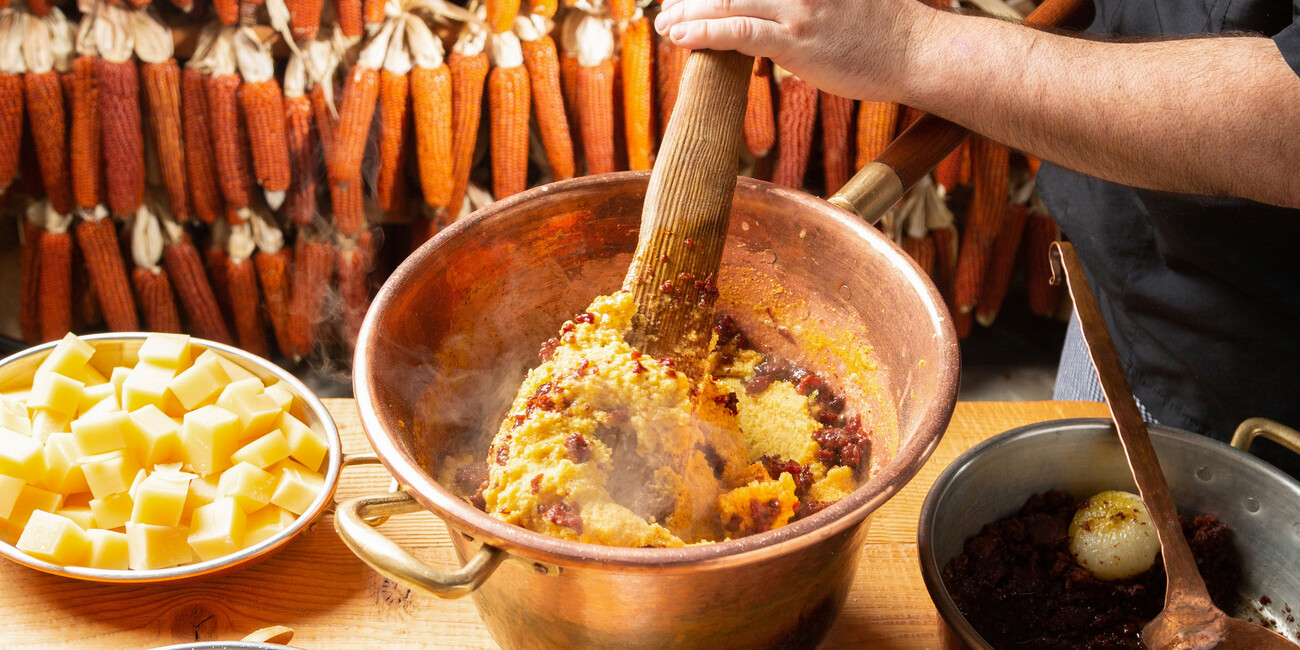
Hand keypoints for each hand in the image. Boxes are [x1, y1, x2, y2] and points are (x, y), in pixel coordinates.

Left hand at [653, 0, 934, 100]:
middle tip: (670, 7)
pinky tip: (681, 36)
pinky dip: (704, 32)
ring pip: (726, 0)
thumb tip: (767, 8)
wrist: (917, 50)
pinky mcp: (796, 39)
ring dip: (688, 12)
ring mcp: (798, 4)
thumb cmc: (882, 25)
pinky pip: (739, 31)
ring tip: (665, 24)